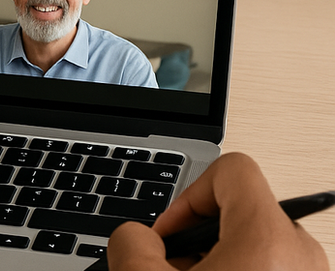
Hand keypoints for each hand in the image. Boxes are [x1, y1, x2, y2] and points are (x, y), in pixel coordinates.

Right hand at [107, 152, 328, 270]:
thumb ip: (131, 245)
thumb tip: (134, 238)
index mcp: (267, 237)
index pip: (232, 170)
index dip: (189, 194)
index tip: (169, 233)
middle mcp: (300, 252)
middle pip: (239, 212)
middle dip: (196, 242)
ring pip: (253, 247)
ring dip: (215, 264)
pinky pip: (271, 270)